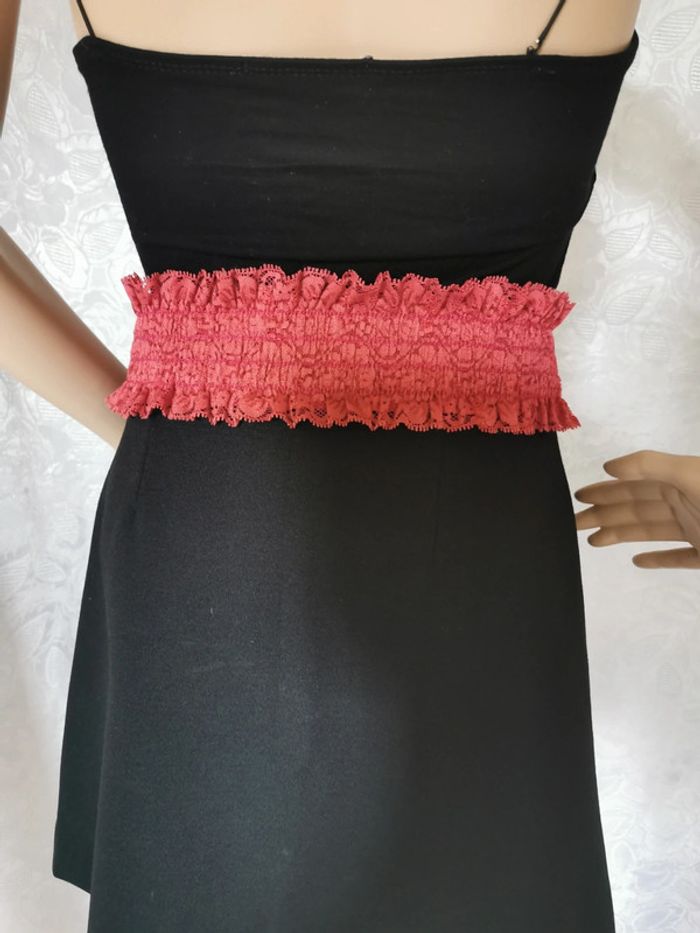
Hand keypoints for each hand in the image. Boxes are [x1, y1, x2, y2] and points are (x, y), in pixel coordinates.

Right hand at [573, 449, 699, 569]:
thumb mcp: (692, 474)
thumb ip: (651, 465)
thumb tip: (609, 468)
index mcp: (679, 482)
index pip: (633, 486)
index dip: (606, 490)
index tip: (579, 497)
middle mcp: (686, 503)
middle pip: (637, 509)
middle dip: (604, 514)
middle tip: (575, 523)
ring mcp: (698, 530)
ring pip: (653, 531)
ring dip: (622, 534)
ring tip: (594, 540)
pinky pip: (679, 558)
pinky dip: (658, 559)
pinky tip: (638, 560)